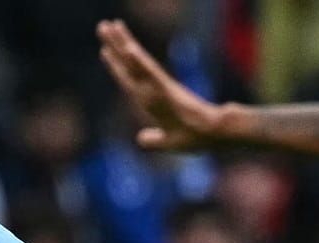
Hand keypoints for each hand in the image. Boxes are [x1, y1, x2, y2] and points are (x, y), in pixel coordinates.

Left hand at [97, 19, 223, 151]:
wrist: (215, 134)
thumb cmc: (197, 137)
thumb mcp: (170, 142)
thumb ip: (155, 140)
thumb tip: (141, 139)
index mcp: (152, 101)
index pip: (129, 80)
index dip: (116, 66)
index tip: (104, 50)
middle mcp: (153, 90)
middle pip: (130, 65)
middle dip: (116, 45)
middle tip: (103, 25)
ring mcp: (160, 88)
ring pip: (136, 63)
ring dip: (123, 44)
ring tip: (109, 25)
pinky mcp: (169, 90)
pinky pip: (151, 74)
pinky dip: (139, 62)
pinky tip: (128, 50)